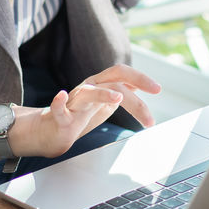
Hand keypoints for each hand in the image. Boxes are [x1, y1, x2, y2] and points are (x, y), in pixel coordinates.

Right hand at [21, 64, 160, 157]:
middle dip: (136, 82)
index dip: (141, 78)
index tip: (157, 89)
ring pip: (89, 91)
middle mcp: (88, 88)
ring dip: (104, 94)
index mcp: (100, 86)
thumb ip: (120, 95)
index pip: (123, 74)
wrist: (51, 133)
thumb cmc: (78, 117)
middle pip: (114, 78)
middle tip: (155, 92)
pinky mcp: (58, 116)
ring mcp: (74, 101)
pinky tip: (61, 96)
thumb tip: (139, 87)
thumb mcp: (104, 105)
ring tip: (118, 98)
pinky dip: (59, 102)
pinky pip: (57, 107)